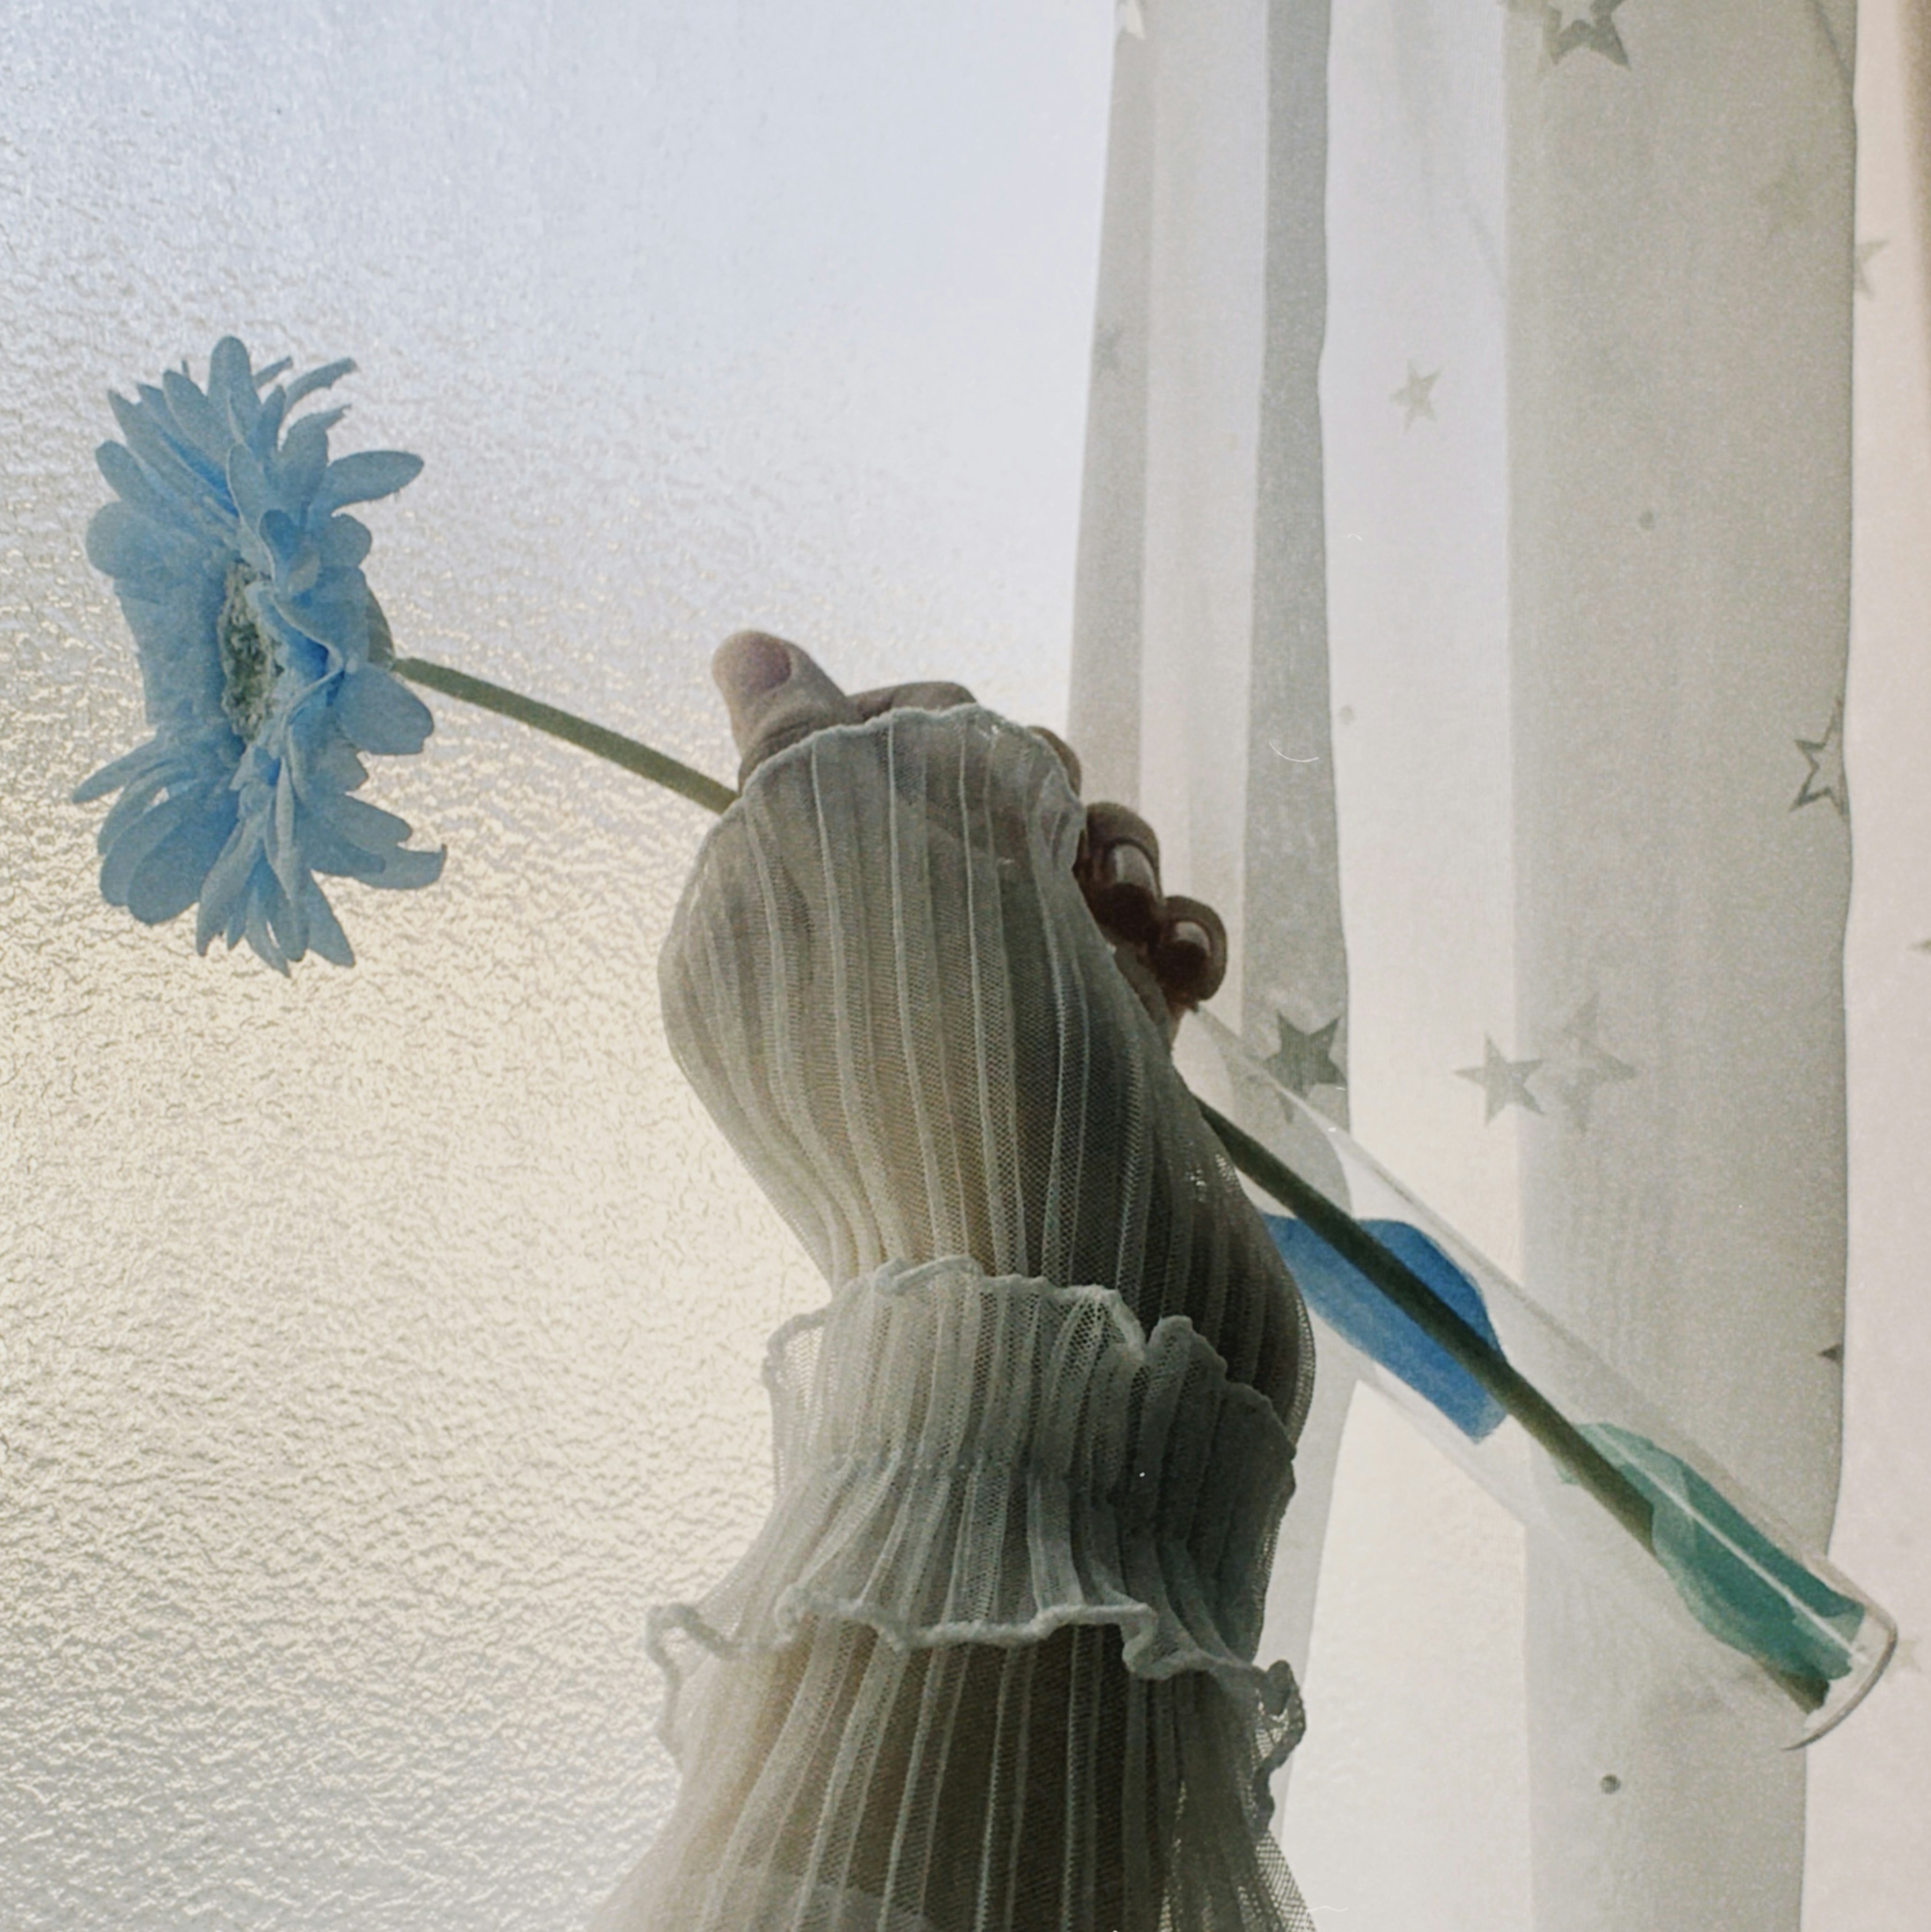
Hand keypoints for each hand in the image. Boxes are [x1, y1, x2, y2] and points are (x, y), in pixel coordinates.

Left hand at [710, 630, 1226, 1037]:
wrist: (1077, 1281)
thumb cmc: (954, 1051)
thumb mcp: (848, 853)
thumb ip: (795, 746)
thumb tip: (747, 649)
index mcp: (758, 924)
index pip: (827, 756)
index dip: (911, 724)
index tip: (960, 750)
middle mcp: (859, 973)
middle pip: (957, 800)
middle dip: (1030, 788)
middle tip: (1057, 842)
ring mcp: (975, 1023)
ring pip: (1058, 866)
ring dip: (1116, 852)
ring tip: (1130, 915)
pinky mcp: (1081, 1065)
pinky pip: (1126, 956)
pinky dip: (1165, 940)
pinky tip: (1183, 972)